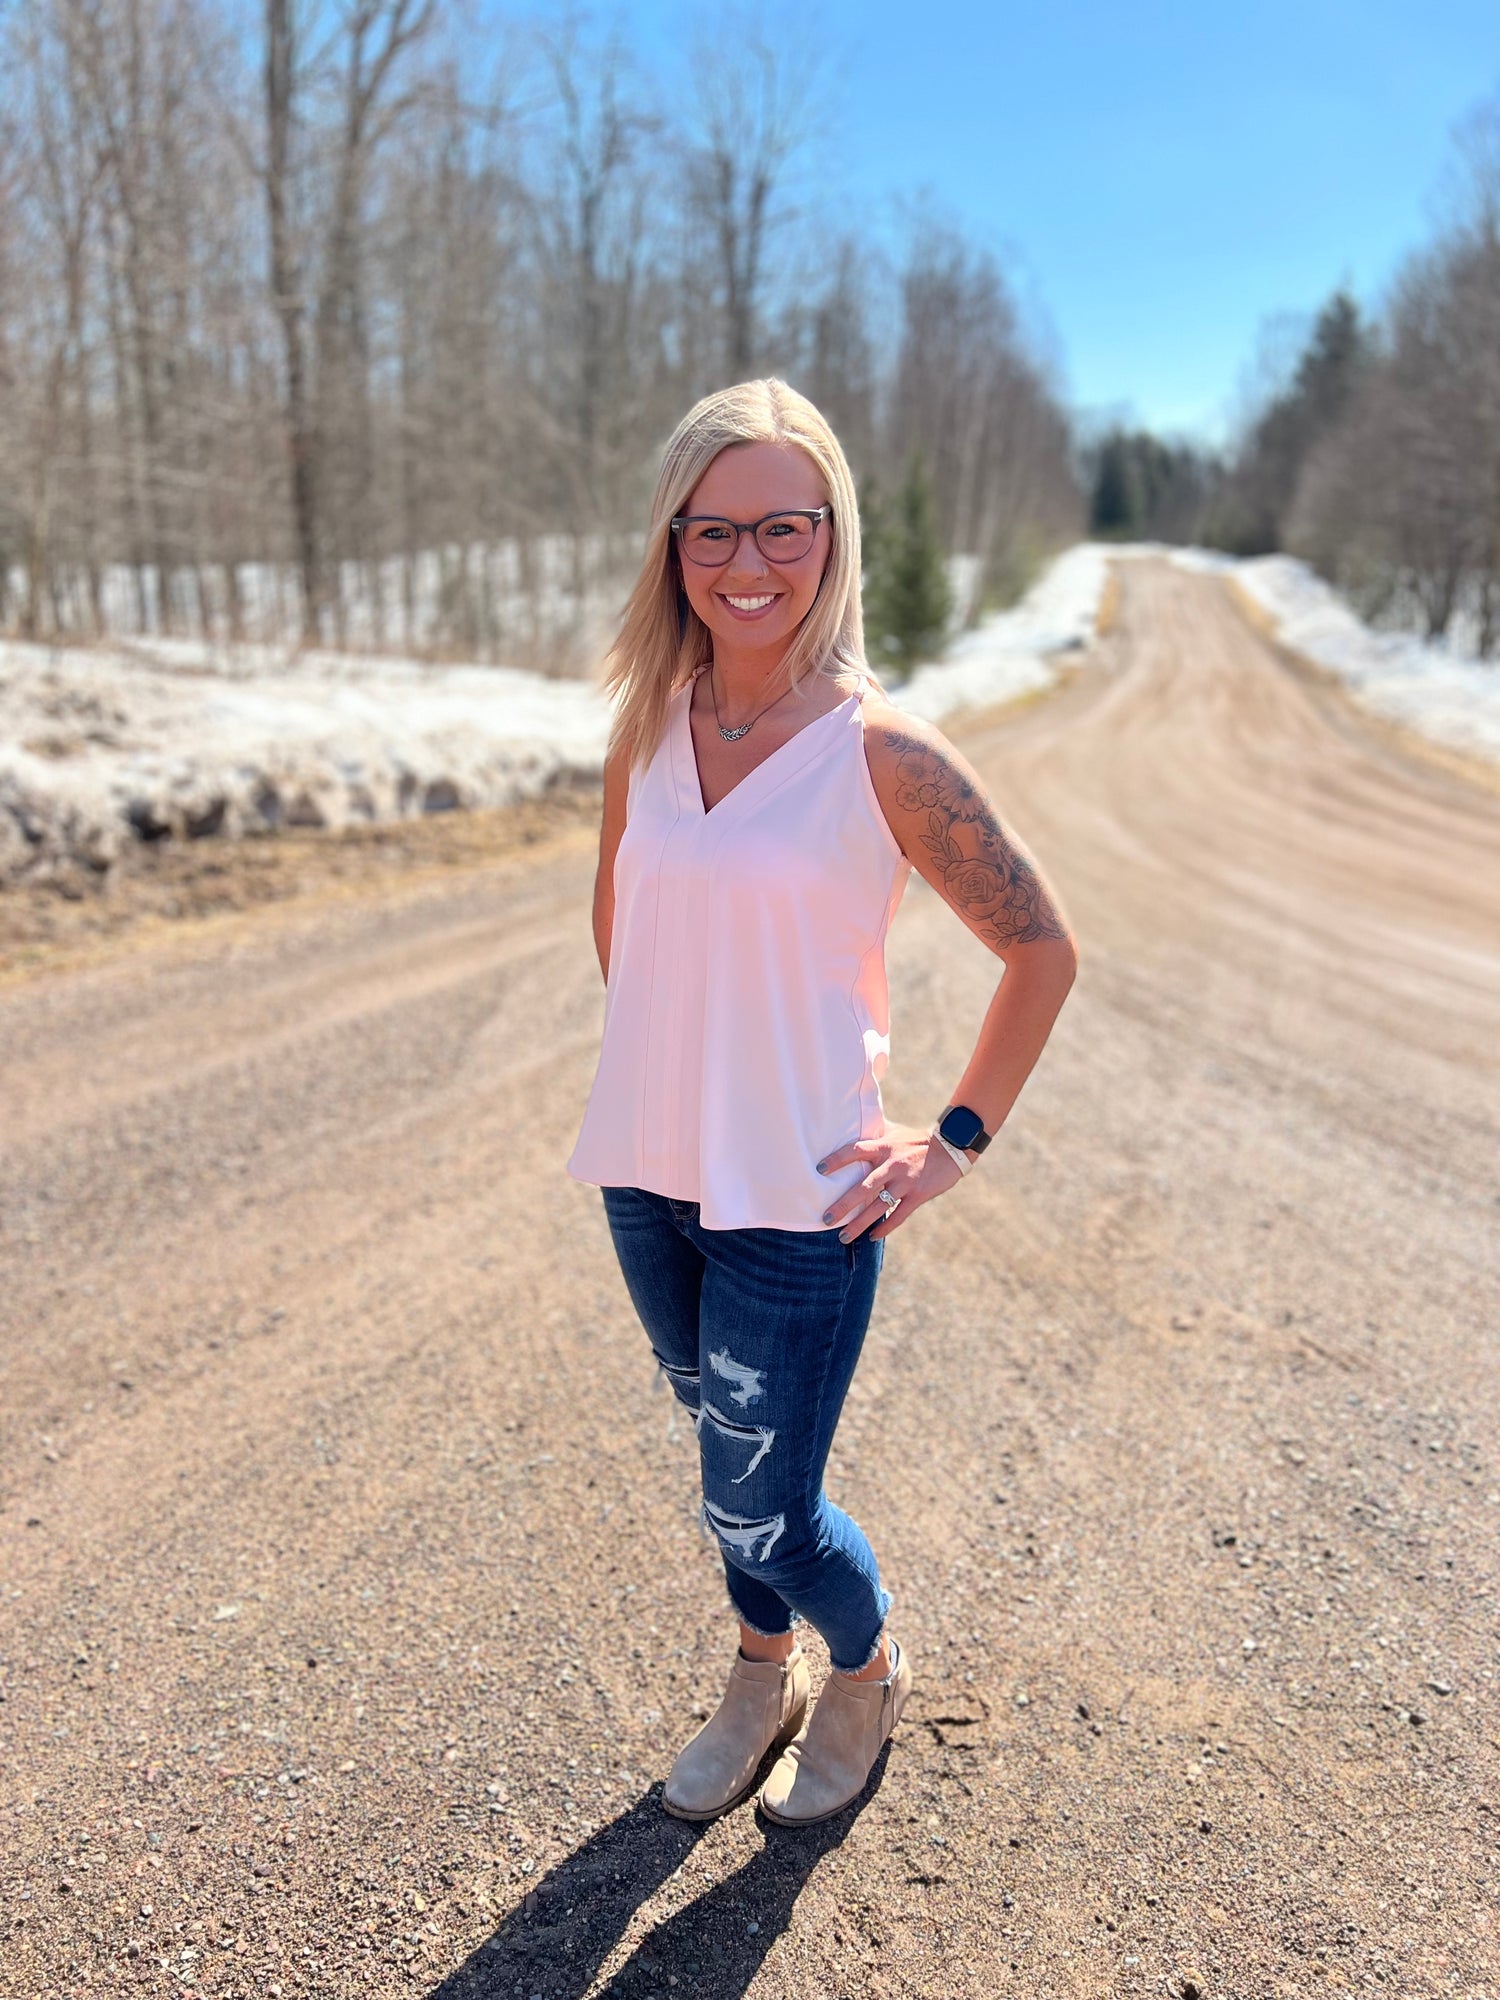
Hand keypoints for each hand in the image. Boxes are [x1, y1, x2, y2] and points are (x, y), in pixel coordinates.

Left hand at [815, 1121, 964, 1242]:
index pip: (855, 1151)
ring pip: (878, 1207)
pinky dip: (885, 1227)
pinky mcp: (918, 1195)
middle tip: (826, 1218)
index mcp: (884, 1147)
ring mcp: (905, 1182)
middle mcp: (892, 1165)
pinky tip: (872, 1237)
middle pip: (863, 1187)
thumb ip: (874, 1134)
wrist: (951, 1148)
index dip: (837, 1160)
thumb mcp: (895, 1133)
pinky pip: (899, 1215)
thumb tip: (851, 1126)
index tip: (819, 1169)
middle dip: (843, 1205)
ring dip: (860, 1224)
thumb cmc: (917, 1140)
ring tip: (843, 1237)